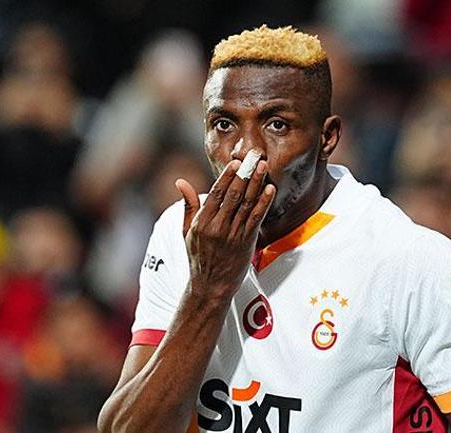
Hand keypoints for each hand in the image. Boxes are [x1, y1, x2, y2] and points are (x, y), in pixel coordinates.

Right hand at [175, 159, 274, 297]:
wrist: (210, 286)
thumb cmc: (198, 257)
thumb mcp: (186, 232)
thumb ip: (188, 205)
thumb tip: (180, 182)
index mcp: (201, 222)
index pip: (216, 193)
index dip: (227, 176)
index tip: (236, 162)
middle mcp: (217, 227)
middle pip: (233, 195)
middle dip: (245, 173)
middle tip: (254, 156)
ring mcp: (233, 235)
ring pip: (246, 204)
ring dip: (257, 183)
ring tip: (264, 166)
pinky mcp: (246, 242)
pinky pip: (257, 218)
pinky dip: (264, 203)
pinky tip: (270, 189)